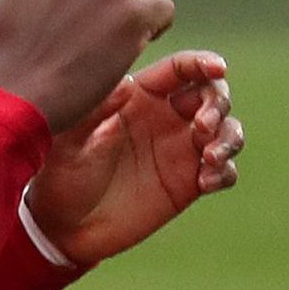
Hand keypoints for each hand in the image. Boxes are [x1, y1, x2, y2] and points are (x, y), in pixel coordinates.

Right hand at [0, 0, 174, 131]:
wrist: (19, 95)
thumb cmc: (5, 64)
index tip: (74, 24)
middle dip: (108, 6)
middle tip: (91, 43)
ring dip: (131, 17)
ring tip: (111, 49)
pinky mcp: (134, 14)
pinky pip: (163, 10)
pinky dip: (156, 28)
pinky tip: (137, 47)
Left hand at [28, 51, 240, 266]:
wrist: (64, 226)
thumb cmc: (59, 175)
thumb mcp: (69, 141)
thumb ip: (96, 112)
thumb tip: (127, 86)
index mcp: (140, 96)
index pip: (181, 69)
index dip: (204, 62)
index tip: (219, 68)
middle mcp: (166, 117)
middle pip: (213, 93)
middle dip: (218, 103)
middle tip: (202, 127)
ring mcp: (181, 150)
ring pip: (227, 129)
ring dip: (229, 137)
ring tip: (209, 159)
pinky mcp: (190, 184)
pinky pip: (225, 170)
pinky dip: (225, 171)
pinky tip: (206, 182)